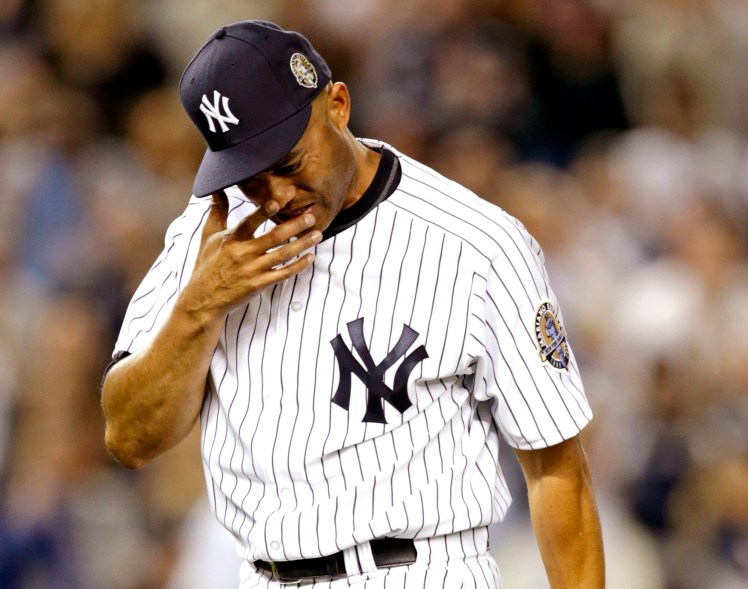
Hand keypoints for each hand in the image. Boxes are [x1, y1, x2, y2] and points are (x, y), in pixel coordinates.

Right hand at [184, 190, 321, 317]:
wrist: (203, 299)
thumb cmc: (207, 265)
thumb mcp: (208, 236)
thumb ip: (216, 211)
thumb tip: (215, 188)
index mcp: (231, 239)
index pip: (250, 221)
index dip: (265, 210)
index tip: (282, 199)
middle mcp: (243, 253)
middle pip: (274, 236)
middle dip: (295, 226)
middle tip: (311, 216)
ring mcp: (252, 270)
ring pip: (283, 254)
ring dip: (303, 244)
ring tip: (318, 234)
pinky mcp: (259, 285)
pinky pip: (283, 274)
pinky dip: (298, 265)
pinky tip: (311, 257)